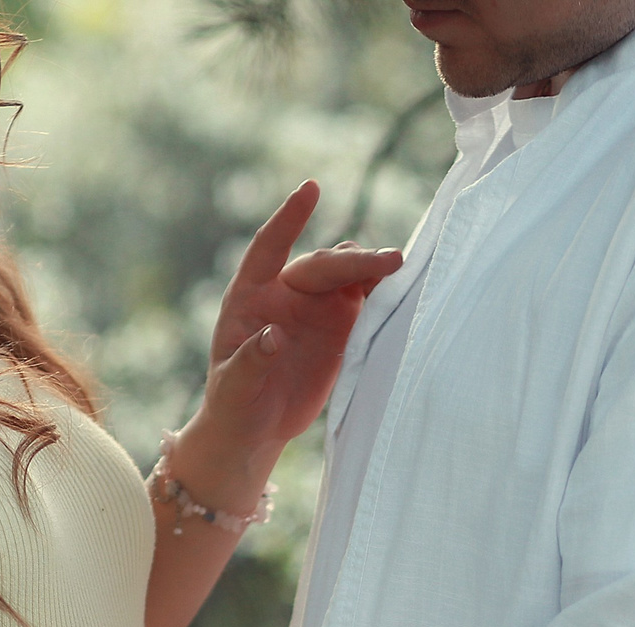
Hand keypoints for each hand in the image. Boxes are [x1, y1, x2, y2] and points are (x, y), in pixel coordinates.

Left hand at [192, 182, 403, 459]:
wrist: (256, 428)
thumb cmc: (233, 406)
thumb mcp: (232, 388)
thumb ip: (250, 360)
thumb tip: (274, 334)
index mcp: (250, 296)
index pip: (269, 247)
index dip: (289, 219)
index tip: (311, 190)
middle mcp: (285, 292)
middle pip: (323, 265)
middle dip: (354, 261)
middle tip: (390, 262)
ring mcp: (316, 306)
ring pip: (348, 275)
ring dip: (373, 270)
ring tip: (399, 270)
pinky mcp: (340, 325)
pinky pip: (365, 298)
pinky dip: (382, 292)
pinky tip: (402, 291)